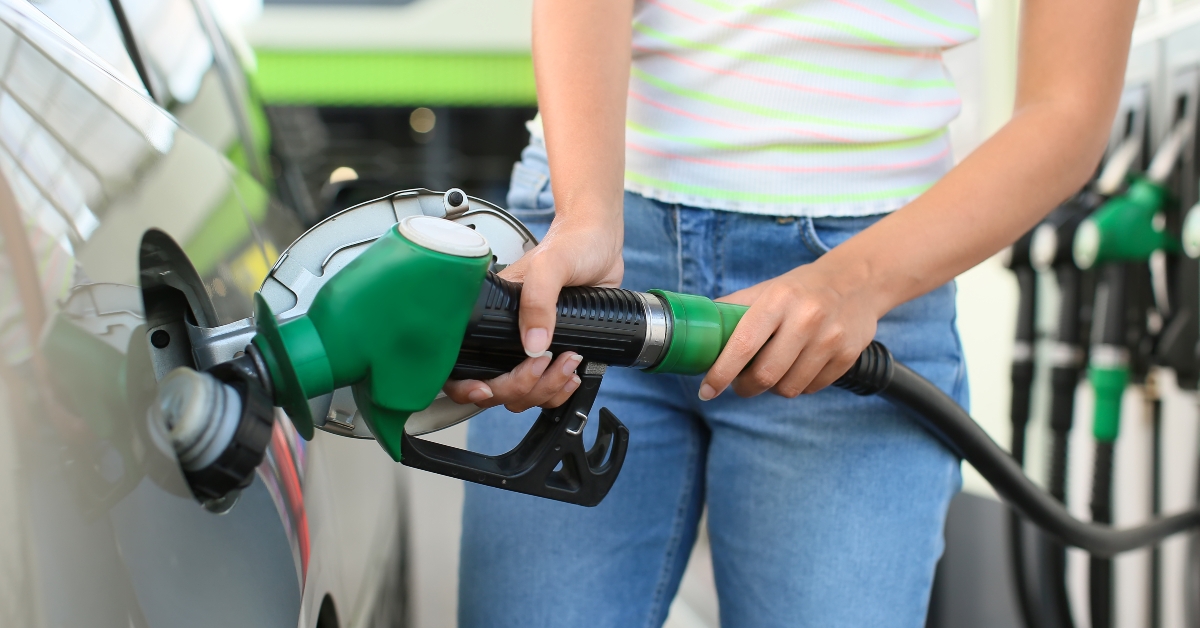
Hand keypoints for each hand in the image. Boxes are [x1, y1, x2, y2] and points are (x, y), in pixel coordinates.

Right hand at [442, 213, 623, 409]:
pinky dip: (560, 391)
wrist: (601, 243)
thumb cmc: (572, 244)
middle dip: (521, 386)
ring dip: (545, 389)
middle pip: (496, 387)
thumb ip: (538, 299)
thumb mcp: (550, 264)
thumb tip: (533, 344)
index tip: (486, 388)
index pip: (463, 362)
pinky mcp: (555, 352)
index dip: (468, 384)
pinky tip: (572, 374)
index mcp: (492, 313)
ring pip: (523, 394)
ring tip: (569, 362)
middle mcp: (507, 334)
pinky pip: (548, 390)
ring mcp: (530, 347)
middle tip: (546, 362)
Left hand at [698, 261, 882, 400]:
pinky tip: (797, 368)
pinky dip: (798, 385)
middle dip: (745, 387)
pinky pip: (811, 388)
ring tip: (772, 371)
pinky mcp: (848, 355)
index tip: (706, 390)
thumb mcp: (767, 289)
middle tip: (740, 384)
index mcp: (778, 300)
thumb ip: (733, 309)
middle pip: (765, 375)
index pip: (743, 345)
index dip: (721, 373)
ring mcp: (830, 339)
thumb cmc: (801, 289)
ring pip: (788, 388)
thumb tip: (695, 330)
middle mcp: (806, 318)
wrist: (858, 281)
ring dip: (773, 388)